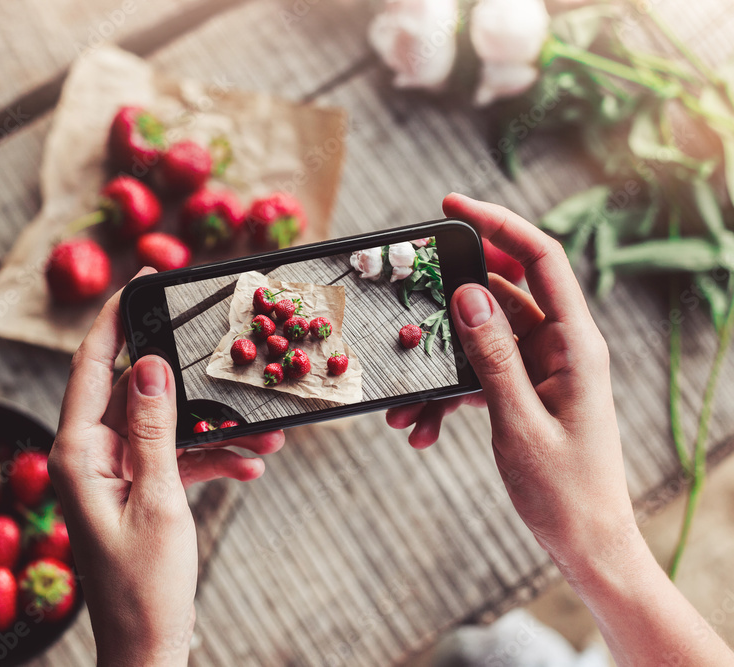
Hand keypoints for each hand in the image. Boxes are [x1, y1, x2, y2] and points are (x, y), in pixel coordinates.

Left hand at [48, 274, 284, 665]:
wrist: (149, 648)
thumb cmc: (145, 586)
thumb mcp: (158, 498)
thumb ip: (154, 427)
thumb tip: (149, 363)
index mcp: (78, 452)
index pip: (90, 366)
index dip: (115, 320)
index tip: (143, 282)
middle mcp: (89, 455)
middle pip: (137, 394)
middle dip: (191, 387)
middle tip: (233, 368)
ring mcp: (113, 474)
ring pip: (164, 427)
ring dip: (213, 429)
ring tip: (264, 438)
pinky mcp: (135, 491)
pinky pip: (173, 458)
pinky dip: (209, 458)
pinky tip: (251, 466)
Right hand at [387, 194, 634, 575]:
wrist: (586, 541)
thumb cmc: (564, 489)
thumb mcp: (519, 421)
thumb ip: (494, 356)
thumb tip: (468, 295)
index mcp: (574, 343)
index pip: (540, 260)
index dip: (499, 224)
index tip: (452, 206)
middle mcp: (559, 347)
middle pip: (504, 293)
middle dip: (452, 293)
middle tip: (408, 283)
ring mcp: (540, 370)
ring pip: (481, 341)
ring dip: (439, 365)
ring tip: (404, 405)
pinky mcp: (524, 392)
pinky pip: (478, 376)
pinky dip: (446, 396)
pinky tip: (419, 428)